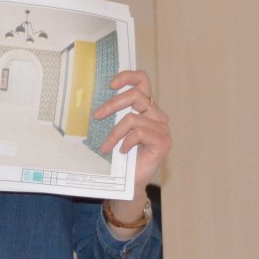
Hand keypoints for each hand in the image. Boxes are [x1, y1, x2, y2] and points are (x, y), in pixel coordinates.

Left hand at [93, 70, 170, 197]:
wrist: (133, 181)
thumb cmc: (124, 156)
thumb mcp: (117, 130)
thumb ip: (115, 115)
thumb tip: (95, 104)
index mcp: (148, 108)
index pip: (142, 81)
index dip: (128, 77)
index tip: (110, 84)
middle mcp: (158, 115)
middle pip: (136, 95)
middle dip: (112, 104)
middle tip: (97, 116)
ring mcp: (163, 129)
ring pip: (132, 119)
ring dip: (114, 133)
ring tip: (106, 146)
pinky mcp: (163, 142)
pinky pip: (138, 133)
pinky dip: (125, 142)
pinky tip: (122, 151)